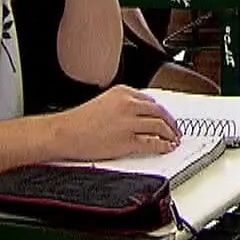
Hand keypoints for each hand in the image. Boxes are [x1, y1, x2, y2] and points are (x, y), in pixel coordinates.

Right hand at [54, 86, 180, 160]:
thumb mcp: (104, 102)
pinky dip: (163, 145)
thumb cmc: (79, 121)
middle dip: (171, 122)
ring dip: (170, 134)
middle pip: (160, 112)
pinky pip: (152, 143)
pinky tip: (166, 147)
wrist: (64, 133)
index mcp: (123, 92)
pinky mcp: (127, 140)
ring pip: (159, 126)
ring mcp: (129, 122)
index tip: (166, 117)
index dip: (162, 111)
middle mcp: (128, 104)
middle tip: (175, 129)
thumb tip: (140, 114)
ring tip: (173, 139)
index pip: (151, 101)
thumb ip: (123, 105)